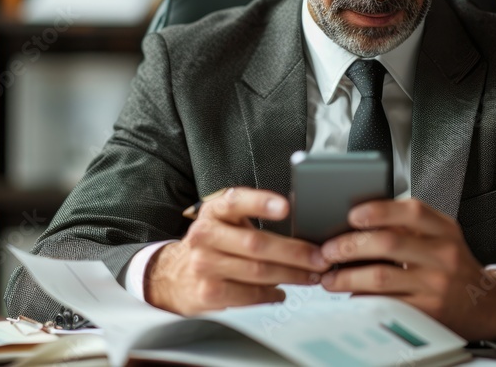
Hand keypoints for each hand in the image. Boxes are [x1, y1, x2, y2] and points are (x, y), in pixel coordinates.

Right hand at [145, 187, 330, 314]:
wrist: (175, 276)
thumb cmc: (215, 245)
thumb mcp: (226, 223)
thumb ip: (253, 219)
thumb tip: (302, 231)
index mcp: (214, 211)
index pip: (236, 201)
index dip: (260, 203)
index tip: (286, 207)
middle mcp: (205, 235)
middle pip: (256, 243)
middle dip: (295, 252)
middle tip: (320, 257)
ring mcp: (204, 265)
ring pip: (258, 271)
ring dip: (291, 275)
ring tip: (311, 276)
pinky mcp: (208, 292)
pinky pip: (250, 295)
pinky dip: (272, 294)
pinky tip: (282, 291)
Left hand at [319, 198, 495, 341]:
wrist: (484, 304)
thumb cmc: (453, 266)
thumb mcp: (441, 237)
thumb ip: (409, 225)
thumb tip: (358, 221)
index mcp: (444, 229)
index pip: (412, 211)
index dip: (379, 210)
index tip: (353, 214)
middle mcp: (443, 255)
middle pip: (389, 243)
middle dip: (351, 245)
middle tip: (329, 250)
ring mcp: (436, 285)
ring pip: (383, 276)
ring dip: (348, 276)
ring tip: (331, 276)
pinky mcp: (428, 311)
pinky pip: (387, 303)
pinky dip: (363, 297)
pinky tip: (351, 294)